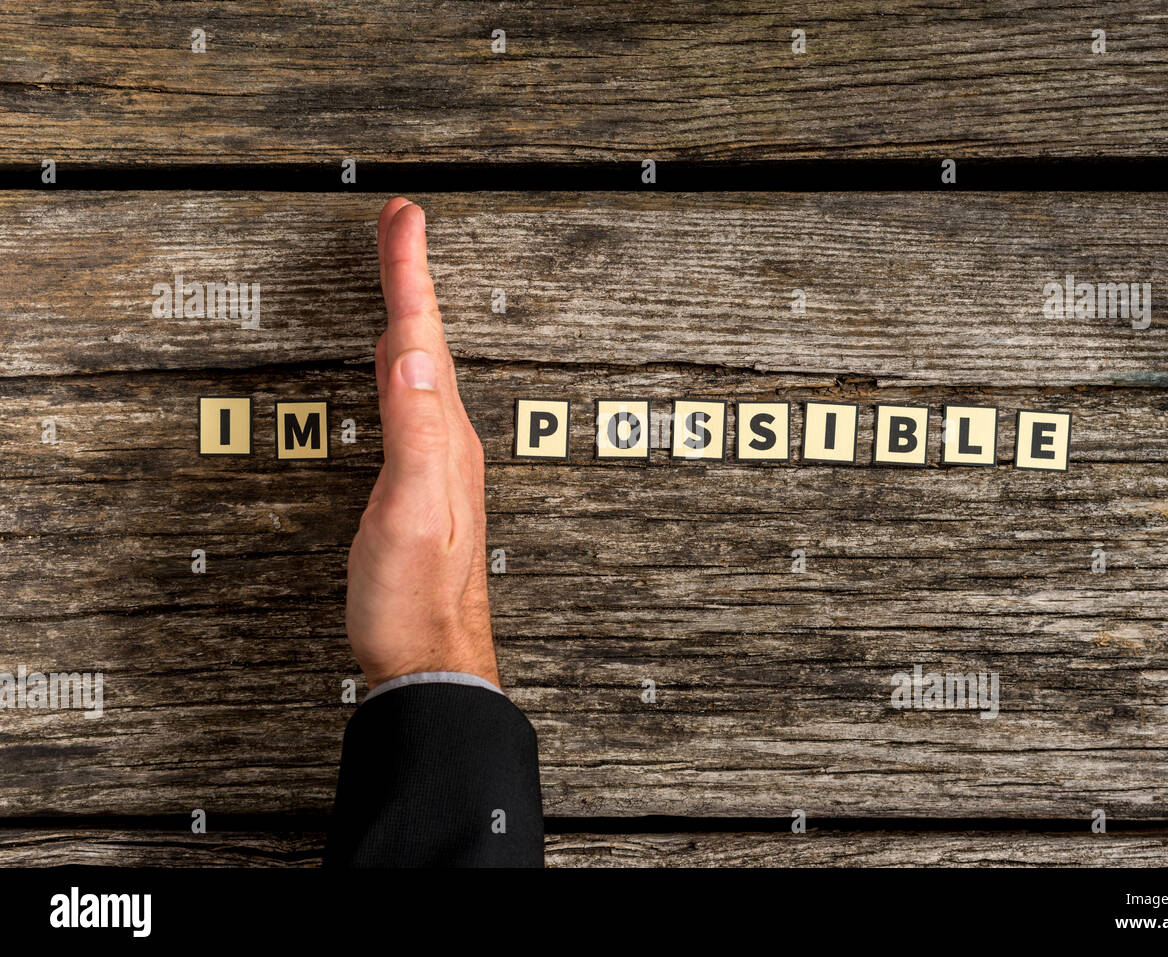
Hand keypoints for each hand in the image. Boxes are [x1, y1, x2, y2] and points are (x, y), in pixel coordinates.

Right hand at [345, 197, 497, 689]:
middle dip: (412, 278)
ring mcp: (438, 464)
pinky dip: (402, 368)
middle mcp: (449, 443)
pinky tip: (398, 370)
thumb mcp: (409, 512)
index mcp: (443, 438)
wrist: (430, 660)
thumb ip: (415, 434)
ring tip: (402, 278)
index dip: (411, 276)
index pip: (422, 339)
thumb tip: (411, 354)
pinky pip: (414, 404)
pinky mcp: (422, 486)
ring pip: (422, 370)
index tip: (404, 219)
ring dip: (412, 317)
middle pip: (427, 342)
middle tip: (402, 226)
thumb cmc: (416, 599)